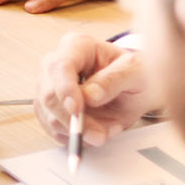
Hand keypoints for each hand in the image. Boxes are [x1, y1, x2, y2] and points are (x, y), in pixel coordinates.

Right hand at [34, 33, 161, 146]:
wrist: (133, 88)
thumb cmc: (133, 74)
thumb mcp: (136, 73)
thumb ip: (115, 80)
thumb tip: (90, 96)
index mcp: (76, 46)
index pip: (61, 66)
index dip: (65, 89)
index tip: (77, 110)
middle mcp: (56, 64)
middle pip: (49, 94)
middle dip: (73, 120)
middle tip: (99, 135)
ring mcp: (49, 87)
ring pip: (50, 116)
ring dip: (80, 131)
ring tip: (109, 130)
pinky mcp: (49, 109)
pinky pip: (54, 129)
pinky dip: (77, 138)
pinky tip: (97, 131)